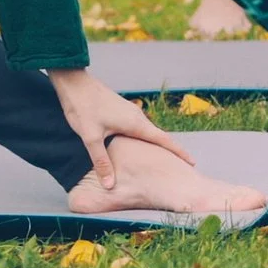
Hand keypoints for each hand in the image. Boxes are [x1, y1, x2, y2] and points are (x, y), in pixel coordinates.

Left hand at [47, 67, 191, 191]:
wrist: (75, 83)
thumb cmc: (83, 108)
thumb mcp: (91, 138)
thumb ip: (102, 162)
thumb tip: (111, 185)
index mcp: (135, 123)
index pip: (163, 140)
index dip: (178, 152)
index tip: (193, 162)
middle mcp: (136, 116)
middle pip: (158, 137)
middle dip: (170, 151)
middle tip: (181, 167)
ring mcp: (129, 112)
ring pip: (147, 132)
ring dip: (156, 145)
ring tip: (162, 161)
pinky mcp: (121, 110)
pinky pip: (138, 128)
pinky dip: (144, 139)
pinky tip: (138, 147)